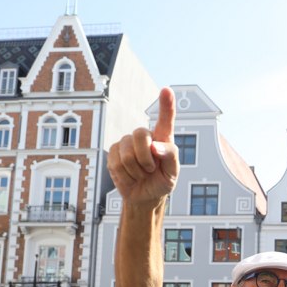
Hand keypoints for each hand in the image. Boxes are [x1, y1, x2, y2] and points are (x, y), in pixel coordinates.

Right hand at [107, 87, 178, 205]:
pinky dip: (126, 176)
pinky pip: (116, 163)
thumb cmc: (162, 181)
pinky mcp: (113, 152)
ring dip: (136, 171)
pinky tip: (130, 176)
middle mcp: (144, 136)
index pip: (165, 119)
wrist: (144, 196)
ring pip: (127, 153)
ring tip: (141, 174)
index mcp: (162, 137)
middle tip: (151, 170)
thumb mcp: (172, 173)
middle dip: (146, 158)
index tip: (167, 90)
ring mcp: (126, 142)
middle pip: (140, 134)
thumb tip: (156, 146)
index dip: (166, 104)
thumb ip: (170, 156)